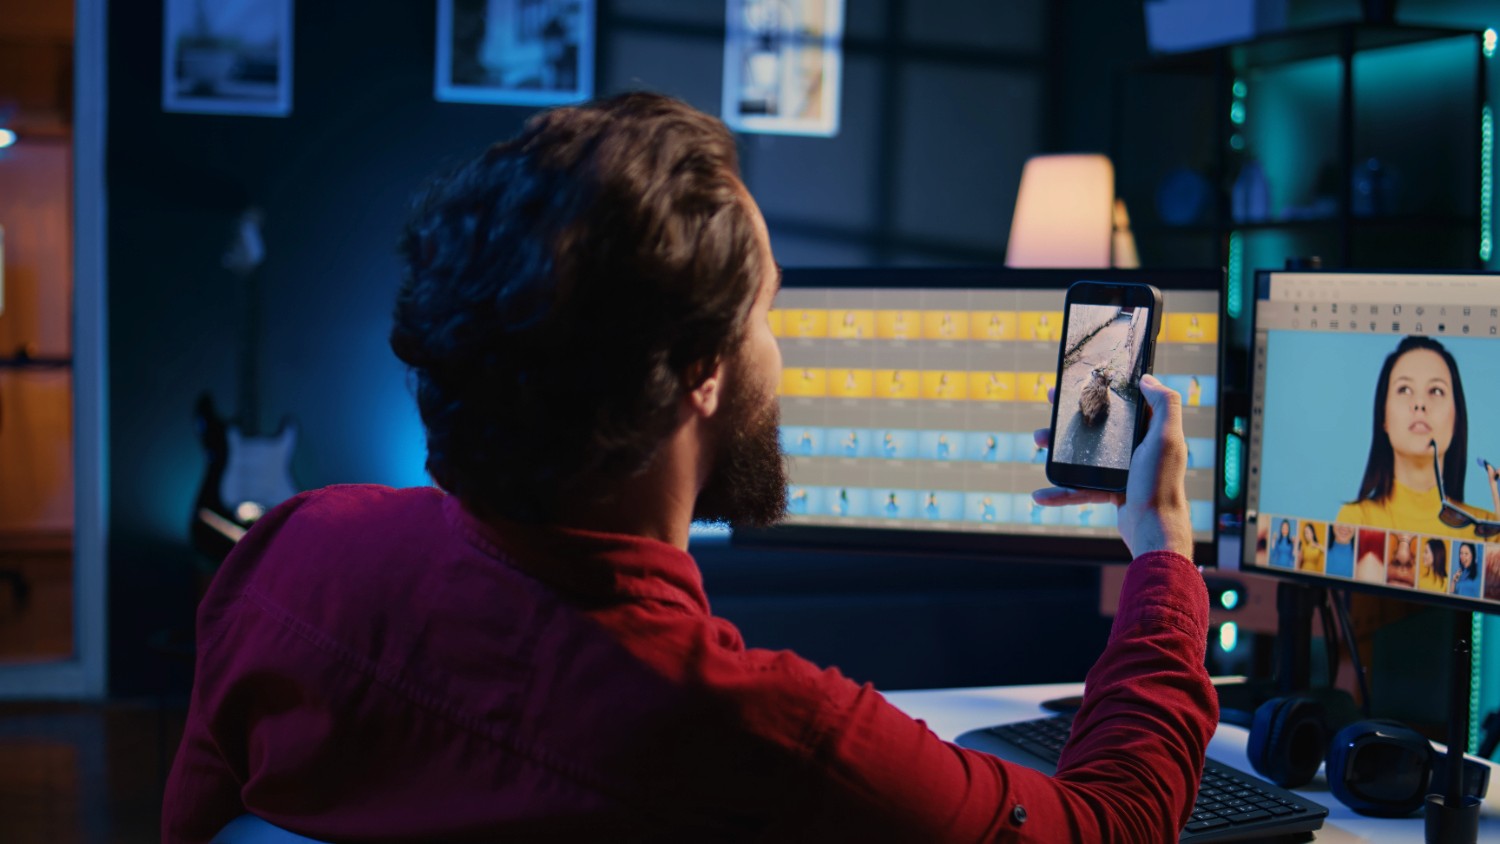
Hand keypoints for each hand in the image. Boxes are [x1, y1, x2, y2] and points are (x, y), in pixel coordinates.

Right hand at [1032, 375, 1192, 558]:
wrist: (1154, 530)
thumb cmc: (1161, 483)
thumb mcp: (1167, 438)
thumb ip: (1164, 404)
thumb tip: (1147, 379)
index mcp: (1149, 431)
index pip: (1121, 405)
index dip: (1098, 393)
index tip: (1075, 385)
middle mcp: (1136, 448)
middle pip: (1097, 427)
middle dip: (1070, 420)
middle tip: (1049, 410)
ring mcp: (1123, 470)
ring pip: (1084, 455)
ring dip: (1058, 450)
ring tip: (1038, 443)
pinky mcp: (1112, 490)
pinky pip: (1081, 487)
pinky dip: (1061, 492)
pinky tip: (1041, 495)